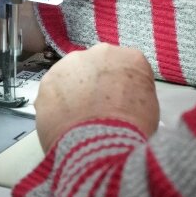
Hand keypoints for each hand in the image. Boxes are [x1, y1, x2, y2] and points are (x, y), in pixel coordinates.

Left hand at [34, 43, 159, 151]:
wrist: (100, 144)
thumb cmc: (132, 129)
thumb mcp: (149, 107)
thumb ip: (135, 92)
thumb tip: (122, 99)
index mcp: (130, 57)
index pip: (125, 67)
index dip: (119, 86)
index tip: (118, 102)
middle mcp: (98, 52)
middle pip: (95, 67)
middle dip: (93, 84)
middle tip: (95, 110)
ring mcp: (68, 65)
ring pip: (70, 76)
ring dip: (72, 92)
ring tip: (76, 119)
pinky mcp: (46, 82)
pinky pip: (52, 94)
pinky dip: (55, 107)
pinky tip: (62, 125)